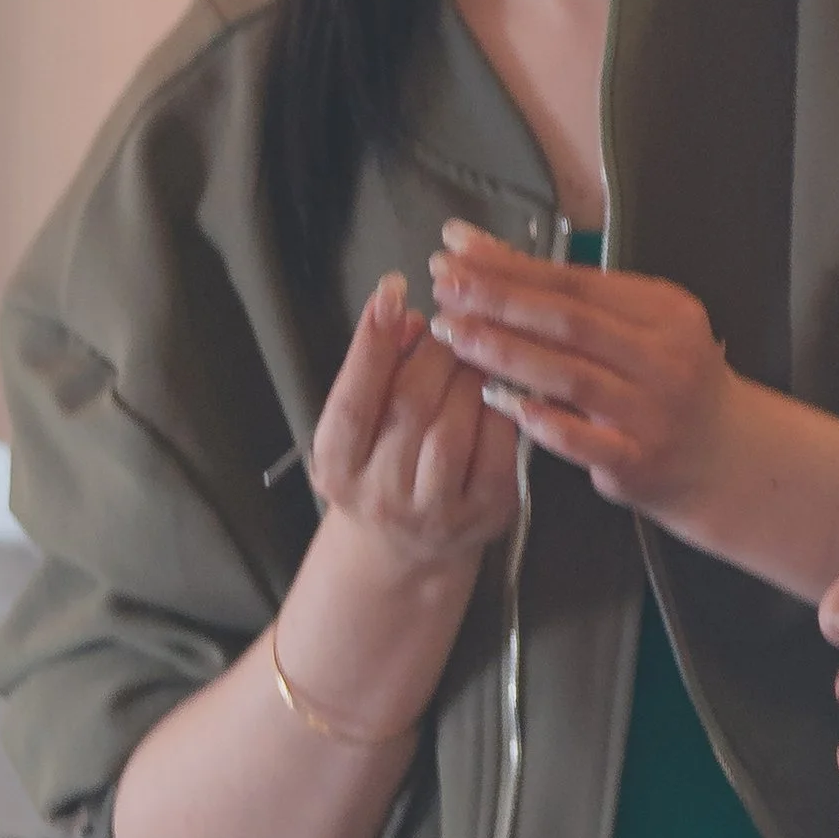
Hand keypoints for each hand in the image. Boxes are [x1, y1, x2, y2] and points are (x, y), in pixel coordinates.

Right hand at [309, 275, 519, 572]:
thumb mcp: (359, 424)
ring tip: (475, 347)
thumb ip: (376, 371)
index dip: (372, 342)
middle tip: (453, 318)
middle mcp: (381, 495)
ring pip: (453, 427)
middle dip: (434, 350)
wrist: (404, 548)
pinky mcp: (486, 514)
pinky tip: (501, 384)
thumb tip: (409, 318)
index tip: (392, 289)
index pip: (351, 399)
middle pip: (409, 407)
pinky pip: (498, 447)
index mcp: (338, 466)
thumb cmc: (379, 467)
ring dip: (467, 374)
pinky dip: (500, 406)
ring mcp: (436, 511)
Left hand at [428, 223, 737, 517]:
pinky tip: (496, 401)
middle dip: (499, 301)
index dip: (511, 265)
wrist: (724, 458)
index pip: (576, 282)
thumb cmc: (666, 381)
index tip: (455, 250)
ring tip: (453, 335)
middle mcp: (665, 358)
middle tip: (444, 288)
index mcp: (664, 312)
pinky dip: (539, 420)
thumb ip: (567, 296)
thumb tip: (480, 252)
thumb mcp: (635, 326)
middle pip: (570, 322)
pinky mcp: (638, 462)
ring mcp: (653, 413)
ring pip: (570, 377)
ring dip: (505, 353)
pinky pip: (581, 440)